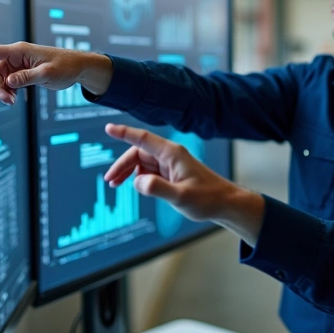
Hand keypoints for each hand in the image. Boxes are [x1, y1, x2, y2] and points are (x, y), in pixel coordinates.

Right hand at [0, 42, 112, 104]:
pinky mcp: (22, 73)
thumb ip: (26, 78)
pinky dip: (9, 92)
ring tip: (14, 102)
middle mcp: (16, 56)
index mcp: (19, 51)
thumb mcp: (47, 74)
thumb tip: (9, 82)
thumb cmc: (65, 66)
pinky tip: (16, 99)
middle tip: (8, 101)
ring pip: (0, 79)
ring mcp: (18, 65)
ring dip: (3, 91)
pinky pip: (8, 83)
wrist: (77, 68)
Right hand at [104, 124, 264, 244]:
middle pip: (138, 153)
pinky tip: (135, 187)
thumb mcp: (181, 196)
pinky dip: (138, 177)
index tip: (109, 128)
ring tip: (115, 185)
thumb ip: (158, 188)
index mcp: (172, 154)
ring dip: (128, 172)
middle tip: (110, 181)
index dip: (124, 133)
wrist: (225, 204)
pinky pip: (149, 171)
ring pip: (142, 163)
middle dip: (122, 165)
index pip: (143, 139)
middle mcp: (169, 156)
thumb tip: (137, 182)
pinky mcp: (171, 175)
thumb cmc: (207, 199)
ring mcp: (170, 165)